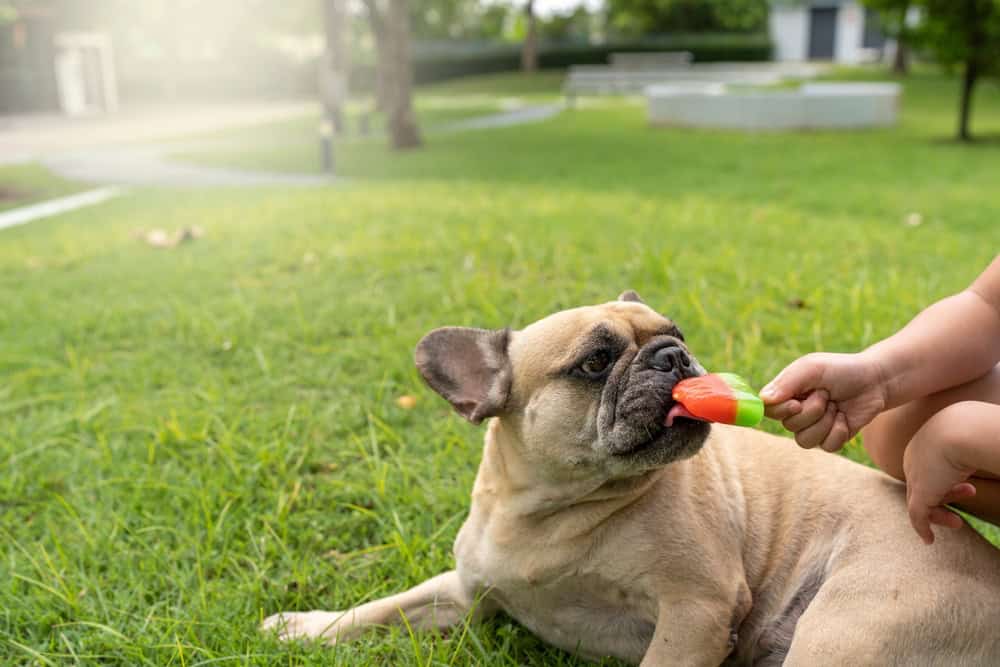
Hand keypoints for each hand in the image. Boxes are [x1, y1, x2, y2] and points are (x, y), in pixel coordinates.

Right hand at [759, 352, 887, 451]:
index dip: (781, 411)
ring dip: (825, 423)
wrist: (875, 381)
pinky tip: (844, 418)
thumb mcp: (812, 368)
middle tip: (826, 395)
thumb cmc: (841, 370)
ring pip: (805, 441)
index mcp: (786, 393)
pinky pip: (826, 446)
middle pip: (789, 426)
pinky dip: (838, 432)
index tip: (796, 403)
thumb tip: (763, 400)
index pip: (768, 410)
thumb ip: (786, 382)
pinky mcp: (830, 439)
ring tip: (836, 407)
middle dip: (812, 411)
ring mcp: (812, 427)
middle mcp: (795, 412)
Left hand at [902, 437, 976, 544]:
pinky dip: (921, 527)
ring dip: (938, 515)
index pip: (929, 466)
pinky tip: (928, 540)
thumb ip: (972, 445)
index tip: (970, 488)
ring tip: (958, 523)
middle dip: (945, 496)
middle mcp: (913, 458)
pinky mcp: (920, 493)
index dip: (948, 480)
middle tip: (969, 497)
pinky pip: (916, 515)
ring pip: (920, 501)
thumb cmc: (976, 430)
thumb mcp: (970, 436)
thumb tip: (990, 445)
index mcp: (924, 442)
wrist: (964, 431)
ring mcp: (914, 476)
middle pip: (923, 483)